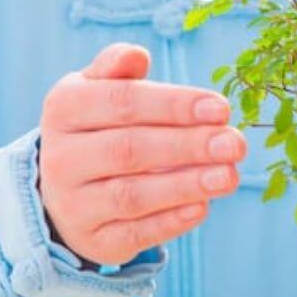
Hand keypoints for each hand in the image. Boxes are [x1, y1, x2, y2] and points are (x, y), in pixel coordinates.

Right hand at [39, 43, 246, 265]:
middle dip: (188, 146)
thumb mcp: (97, 92)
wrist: (64, 192)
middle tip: (235, 143)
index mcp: (64, 110)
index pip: (121, 103)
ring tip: (229, 176)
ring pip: (132, 195)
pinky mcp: (93, 241)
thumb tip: (136, 54)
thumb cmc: (98, 130)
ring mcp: (73, 204)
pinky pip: (134, 234)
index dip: (174, 105)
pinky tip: (203, 207)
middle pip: (130, 150)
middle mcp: (61, 158)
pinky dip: (170, 221)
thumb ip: (117, 71)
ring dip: (185, 185)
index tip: (221, 109)